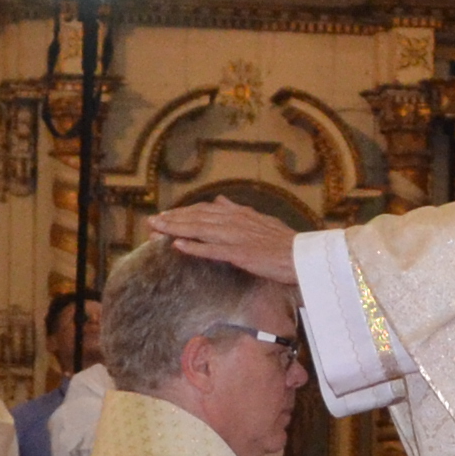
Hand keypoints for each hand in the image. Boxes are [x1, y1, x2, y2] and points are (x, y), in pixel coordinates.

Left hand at [158, 199, 301, 285]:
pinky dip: (193, 247)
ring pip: (200, 230)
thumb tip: (220, 199)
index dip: (184, 212)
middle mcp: (235, 222)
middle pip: (197, 218)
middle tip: (152, 221)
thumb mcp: (261, 220)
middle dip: (173, 219)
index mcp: (240, 214)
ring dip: (176, 229)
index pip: (205, 210)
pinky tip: (177, 246)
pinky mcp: (239, 253)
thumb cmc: (284, 242)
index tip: (166, 215)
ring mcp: (236, 237)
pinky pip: (211, 250)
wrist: (303, 256)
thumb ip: (238, 210)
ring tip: (156, 230)